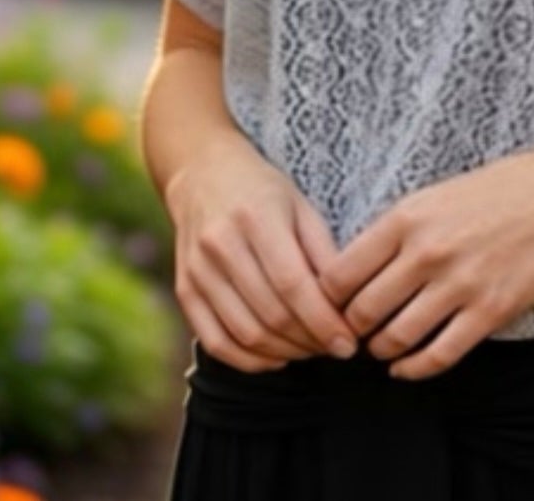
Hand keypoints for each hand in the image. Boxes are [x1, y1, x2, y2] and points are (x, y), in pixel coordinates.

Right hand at [164, 130, 361, 372]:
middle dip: (311, 341)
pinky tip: (277, 356)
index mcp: (257, 216)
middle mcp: (221, 244)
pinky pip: (216, 343)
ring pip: (246, 334)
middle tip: (337, 348)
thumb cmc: (262, 190)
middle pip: (271, 314)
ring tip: (313, 350)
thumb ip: (322, 252)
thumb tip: (347, 305)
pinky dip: (250, 360)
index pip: (293, 284)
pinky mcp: (184, 290)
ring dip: (286, 353)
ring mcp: (198, 270)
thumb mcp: (300, 205)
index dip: (323, 321)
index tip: (349, 343)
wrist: (202, 174)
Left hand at [317, 138, 533, 381]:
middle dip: (350, 329)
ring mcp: (460, 284)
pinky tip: (405, 368)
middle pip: (362, 311)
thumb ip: (398, 228)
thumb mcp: (438, 192)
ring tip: (379, 347)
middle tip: (350, 333)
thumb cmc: (504, 187)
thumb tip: (358, 267)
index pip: (340, 273)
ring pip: (395, 338)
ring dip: (380, 350)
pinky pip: (437, 356)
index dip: (326, 298)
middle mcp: (427, 251)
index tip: (329, 305)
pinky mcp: (490, 312)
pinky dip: (413, 370)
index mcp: (408, 216)